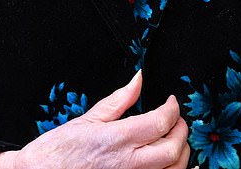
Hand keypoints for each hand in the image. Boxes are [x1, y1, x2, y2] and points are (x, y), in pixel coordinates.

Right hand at [0, 70, 189, 168]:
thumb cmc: (59, 150)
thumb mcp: (88, 119)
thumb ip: (119, 100)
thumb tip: (139, 79)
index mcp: (118, 140)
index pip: (160, 122)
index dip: (172, 109)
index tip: (171, 102)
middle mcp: (128, 165)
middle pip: (173, 150)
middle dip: (181, 131)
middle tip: (177, 120)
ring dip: (181, 155)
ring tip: (175, 140)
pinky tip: (172, 164)